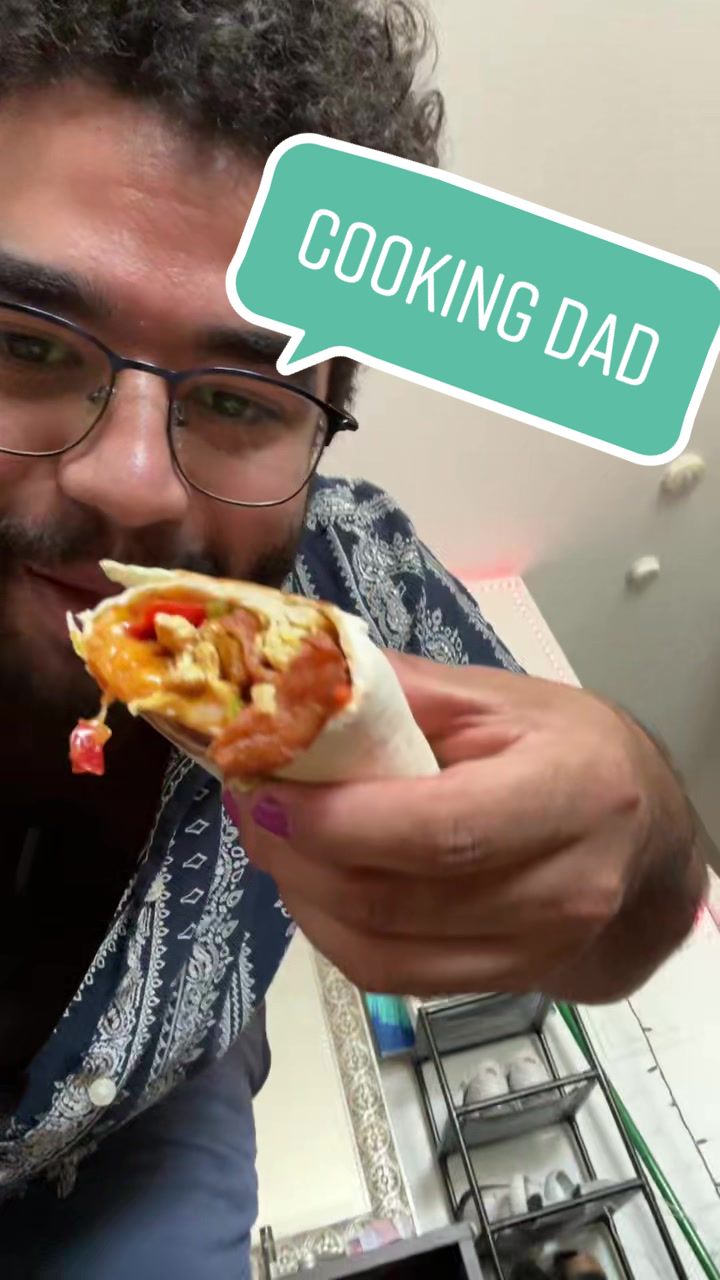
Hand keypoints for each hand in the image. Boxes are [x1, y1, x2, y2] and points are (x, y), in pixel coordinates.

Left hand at [225, 654, 702, 1002]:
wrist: (639, 834)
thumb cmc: (566, 749)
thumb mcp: (494, 698)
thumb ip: (396, 692)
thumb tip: (291, 686)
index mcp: (570, 792)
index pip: (439, 829)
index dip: (337, 821)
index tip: (265, 787)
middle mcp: (565, 888)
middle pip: (397, 902)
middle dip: (298, 858)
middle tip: (252, 806)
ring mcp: (537, 951)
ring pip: (382, 955)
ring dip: (303, 900)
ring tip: (272, 842)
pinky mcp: (505, 984)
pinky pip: (393, 978)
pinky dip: (333, 934)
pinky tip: (314, 884)